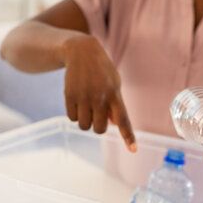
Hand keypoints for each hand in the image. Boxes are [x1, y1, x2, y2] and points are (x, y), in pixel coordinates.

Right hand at [62, 35, 136, 151]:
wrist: (80, 51)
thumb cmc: (101, 70)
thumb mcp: (114, 84)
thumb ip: (115, 105)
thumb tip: (114, 125)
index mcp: (115, 94)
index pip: (123, 120)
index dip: (128, 136)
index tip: (134, 150)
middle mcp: (99, 97)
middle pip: (99, 129)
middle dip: (98, 126)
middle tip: (97, 114)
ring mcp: (83, 97)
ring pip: (84, 126)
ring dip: (85, 121)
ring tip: (86, 106)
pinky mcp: (69, 96)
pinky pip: (71, 118)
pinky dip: (74, 115)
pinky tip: (77, 102)